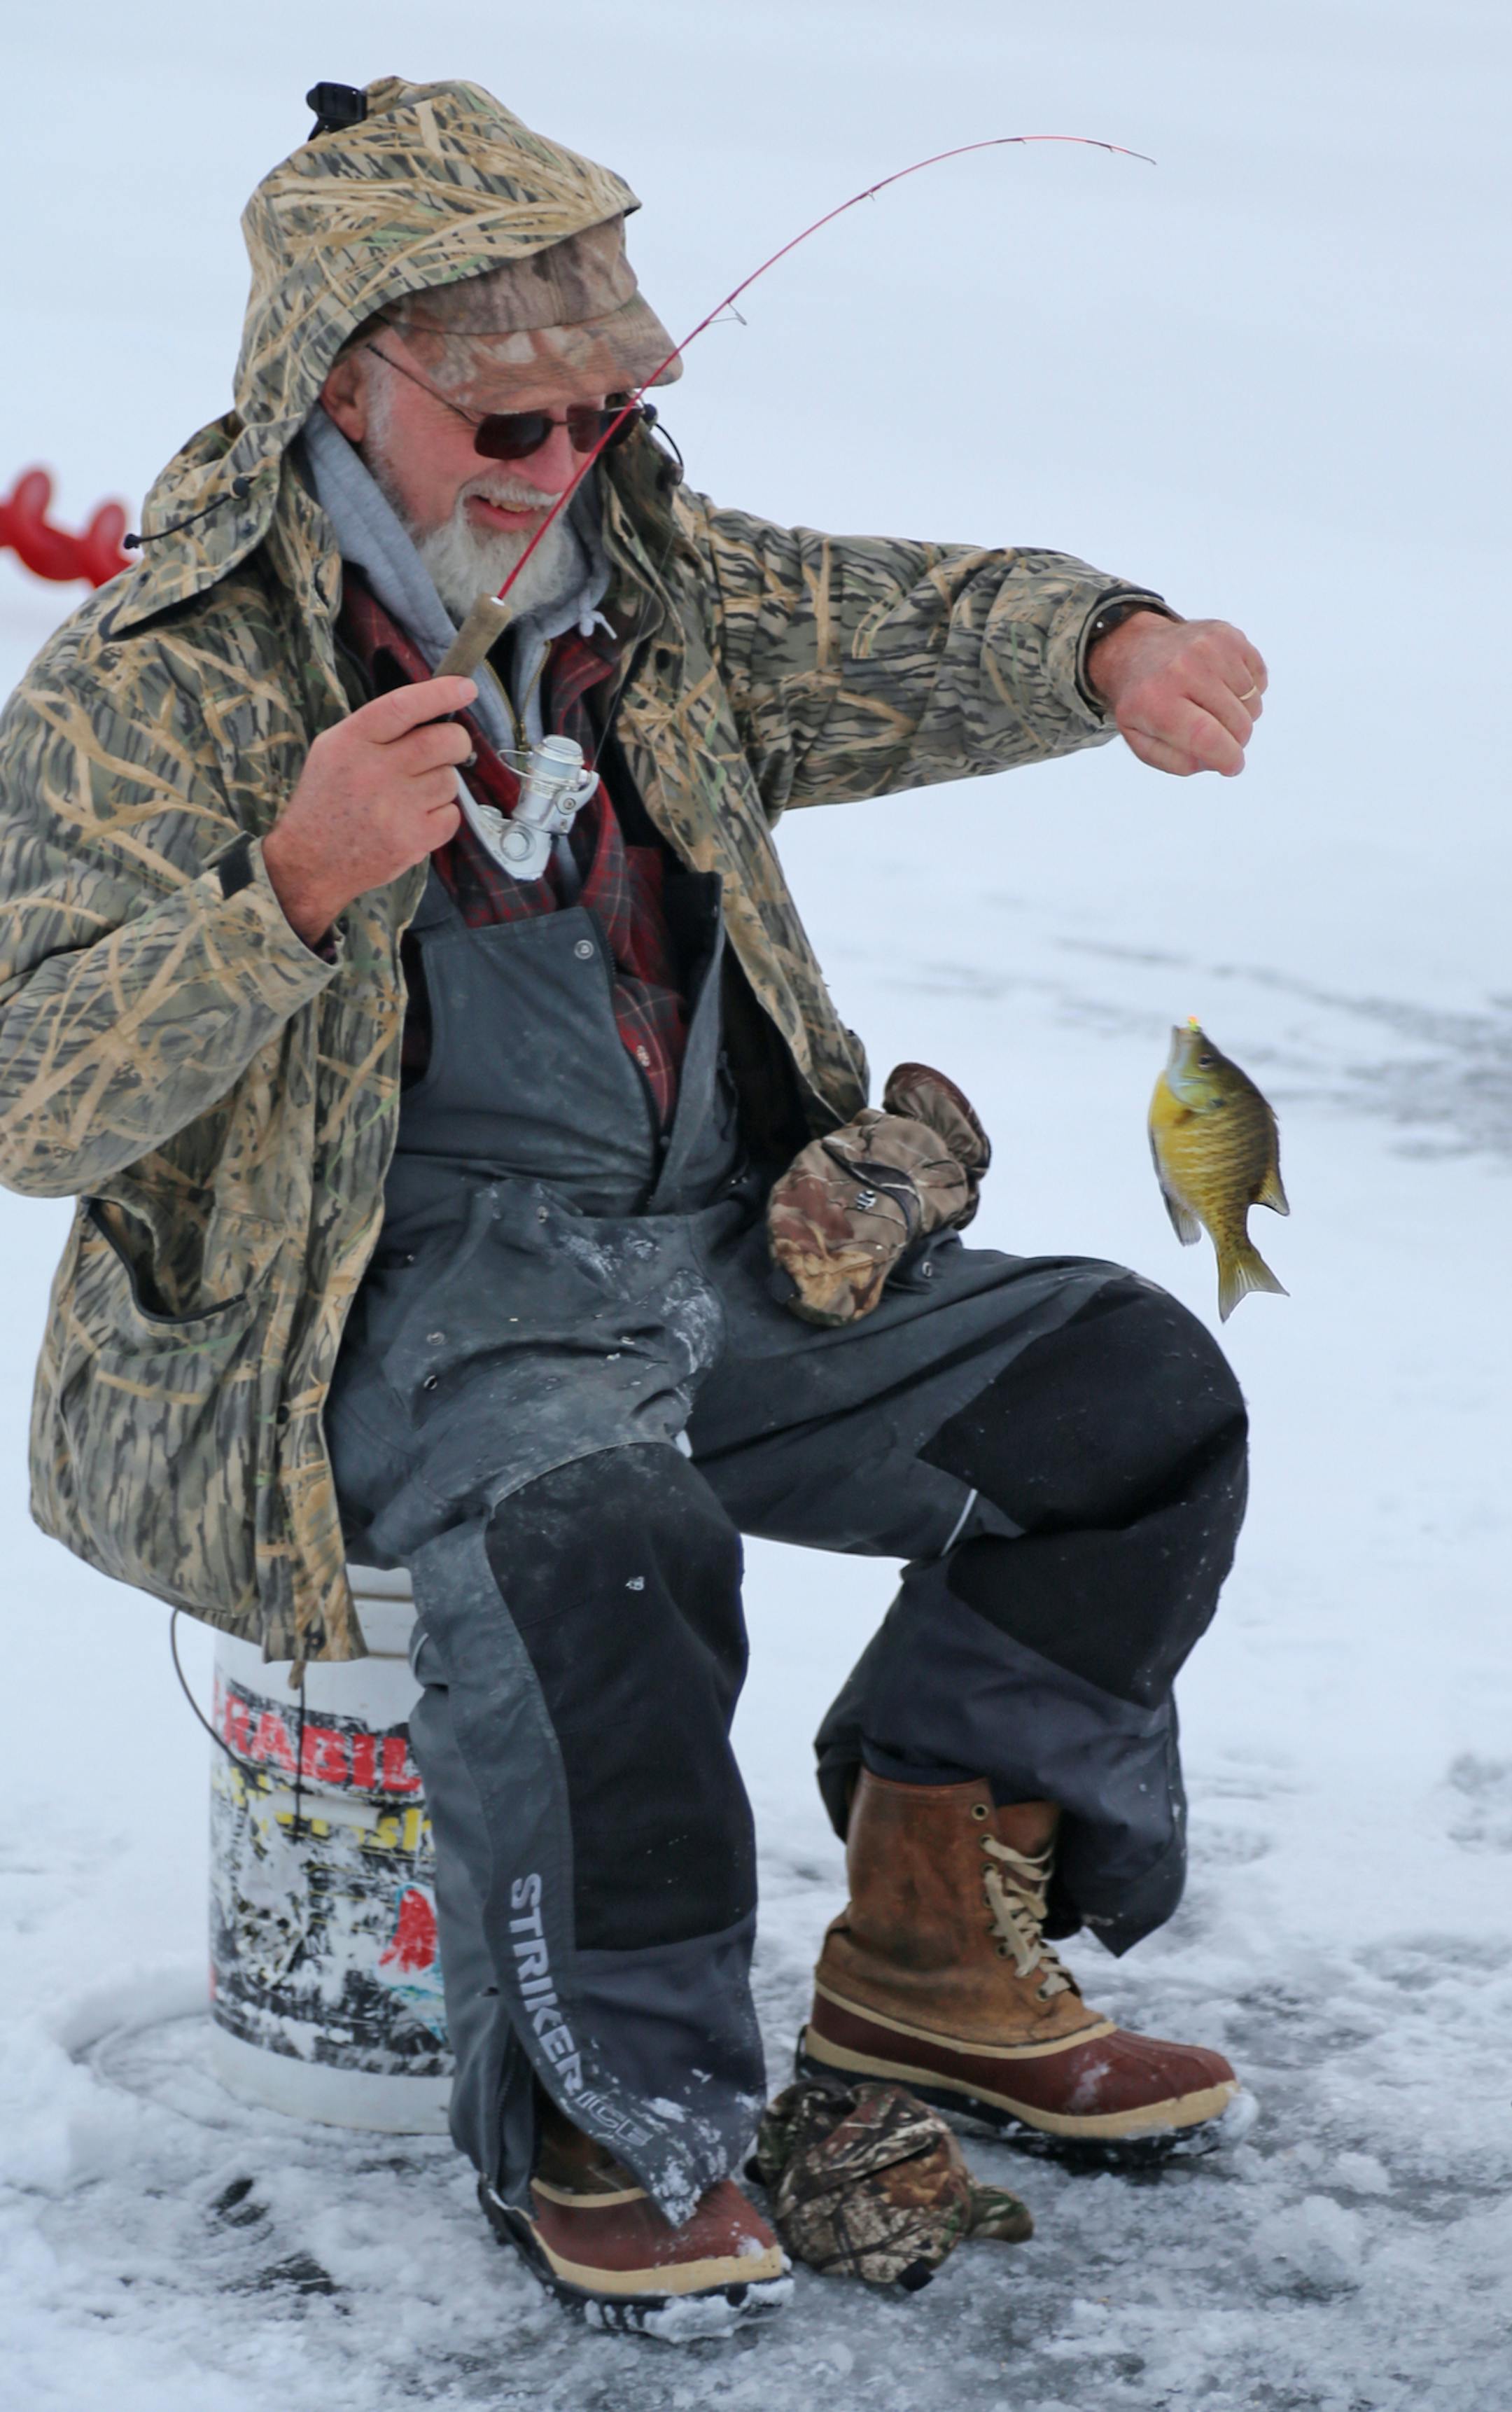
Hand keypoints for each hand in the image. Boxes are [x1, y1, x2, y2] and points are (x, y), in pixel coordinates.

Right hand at [262, 678, 477, 942]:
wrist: (310, 862)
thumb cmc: (326, 800)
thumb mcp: (334, 750)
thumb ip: (376, 729)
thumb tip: (431, 710)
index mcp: (351, 741)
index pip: (404, 706)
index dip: (440, 693)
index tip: (466, 687)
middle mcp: (375, 771)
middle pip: (443, 741)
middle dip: (456, 741)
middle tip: (450, 747)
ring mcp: (396, 807)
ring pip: (449, 779)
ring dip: (441, 782)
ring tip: (413, 794)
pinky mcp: (413, 839)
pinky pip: (451, 814)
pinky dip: (441, 815)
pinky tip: (415, 818)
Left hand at [1086, 612, 1266, 777]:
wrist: (1136, 649)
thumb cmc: (1143, 703)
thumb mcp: (1141, 740)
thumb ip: (1177, 761)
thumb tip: (1218, 761)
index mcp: (1155, 701)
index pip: (1206, 737)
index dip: (1228, 758)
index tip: (1232, 766)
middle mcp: (1183, 669)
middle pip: (1237, 724)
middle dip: (1234, 740)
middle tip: (1214, 734)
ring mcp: (1209, 647)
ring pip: (1253, 703)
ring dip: (1240, 714)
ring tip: (1211, 705)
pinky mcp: (1229, 635)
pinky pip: (1259, 680)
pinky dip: (1247, 690)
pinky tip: (1221, 685)